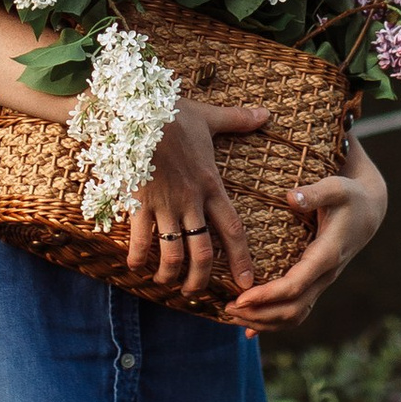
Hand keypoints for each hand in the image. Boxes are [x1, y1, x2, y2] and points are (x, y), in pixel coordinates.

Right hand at [126, 95, 269, 302]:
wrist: (134, 109)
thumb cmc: (172, 113)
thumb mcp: (209, 116)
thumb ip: (238, 120)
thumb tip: (266, 113)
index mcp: (211, 185)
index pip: (233, 229)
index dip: (241, 259)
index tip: (247, 282)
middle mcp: (191, 201)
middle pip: (203, 252)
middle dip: (200, 278)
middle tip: (195, 292)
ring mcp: (164, 205)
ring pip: (172, 253)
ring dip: (169, 274)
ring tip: (165, 283)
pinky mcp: (138, 202)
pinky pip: (140, 239)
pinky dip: (137, 257)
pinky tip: (134, 266)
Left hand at [226, 136, 387, 335]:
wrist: (368, 211)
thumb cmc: (349, 196)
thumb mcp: (335, 188)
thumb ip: (314, 193)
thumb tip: (291, 197)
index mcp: (327, 255)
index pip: (294, 286)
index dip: (267, 296)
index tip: (240, 298)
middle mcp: (325, 276)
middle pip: (291, 309)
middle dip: (259, 314)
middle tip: (226, 308)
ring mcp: (321, 283)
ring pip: (294, 316)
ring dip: (263, 321)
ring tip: (231, 316)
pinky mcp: (316, 284)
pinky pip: (296, 311)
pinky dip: (272, 322)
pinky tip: (249, 329)